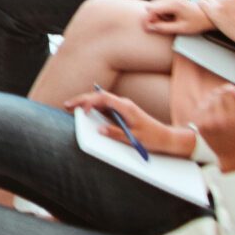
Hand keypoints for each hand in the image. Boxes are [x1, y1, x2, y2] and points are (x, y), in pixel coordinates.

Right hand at [63, 89, 191, 157]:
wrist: (167, 137)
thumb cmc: (153, 137)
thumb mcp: (134, 138)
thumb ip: (116, 133)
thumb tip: (99, 130)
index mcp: (126, 107)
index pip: (104, 98)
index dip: (90, 102)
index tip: (81, 110)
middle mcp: (123, 104)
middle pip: (99, 97)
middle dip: (82, 99)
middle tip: (67, 104)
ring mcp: (122, 107)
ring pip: (100, 100)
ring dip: (85, 102)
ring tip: (71, 106)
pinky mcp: (122, 112)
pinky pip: (104, 106)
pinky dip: (93, 107)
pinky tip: (84, 111)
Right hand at [142, 0, 214, 35]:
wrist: (206, 15)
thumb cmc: (196, 23)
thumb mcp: (181, 29)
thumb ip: (164, 28)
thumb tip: (149, 28)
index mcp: (173, 3)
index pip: (151, 10)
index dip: (147, 20)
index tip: (147, 28)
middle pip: (151, 7)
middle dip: (153, 18)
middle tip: (162, 27)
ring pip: (153, 6)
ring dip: (157, 15)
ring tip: (170, 21)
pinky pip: (157, 4)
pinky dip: (160, 12)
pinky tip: (170, 16)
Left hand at [197, 86, 234, 171]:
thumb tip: (229, 87)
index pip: (227, 92)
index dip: (230, 92)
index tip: (234, 99)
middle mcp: (221, 121)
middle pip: (216, 95)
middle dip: (222, 96)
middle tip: (228, 105)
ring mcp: (208, 124)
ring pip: (207, 100)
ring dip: (213, 102)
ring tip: (222, 110)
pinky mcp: (200, 127)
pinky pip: (200, 108)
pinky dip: (206, 108)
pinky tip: (214, 115)